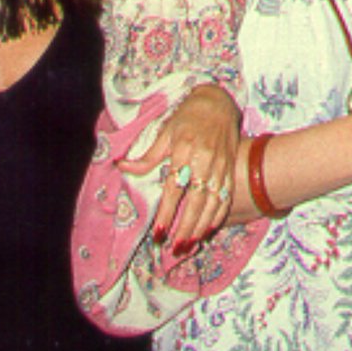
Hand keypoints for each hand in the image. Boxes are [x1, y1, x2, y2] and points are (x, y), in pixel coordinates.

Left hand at [120, 83, 240, 251]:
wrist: (218, 103)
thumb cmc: (188, 117)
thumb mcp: (165, 132)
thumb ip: (148, 156)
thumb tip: (122, 167)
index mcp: (184, 152)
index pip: (175, 189)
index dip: (168, 212)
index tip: (160, 233)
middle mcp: (204, 161)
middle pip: (196, 201)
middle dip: (186, 227)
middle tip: (175, 248)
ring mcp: (220, 167)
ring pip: (212, 203)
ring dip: (201, 227)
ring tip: (190, 245)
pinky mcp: (229, 169)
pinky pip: (225, 197)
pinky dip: (218, 216)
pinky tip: (208, 230)